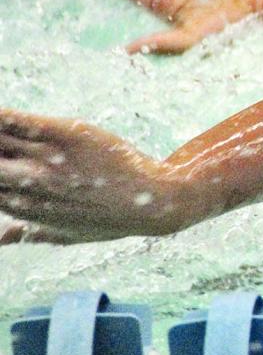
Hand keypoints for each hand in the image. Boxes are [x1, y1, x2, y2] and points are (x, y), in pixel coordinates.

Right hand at [0, 108, 204, 240]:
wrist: (156, 203)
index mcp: (24, 207)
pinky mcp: (67, 136)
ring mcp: (46, 161)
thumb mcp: (68, 233)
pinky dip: (1, 116)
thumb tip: (0, 238)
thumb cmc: (113, 218)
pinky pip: (21, 122)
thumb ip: (29, 233)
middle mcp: (28, 185)